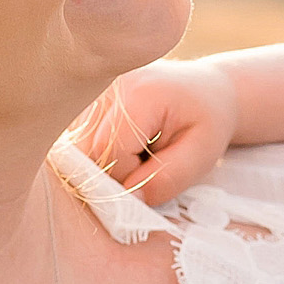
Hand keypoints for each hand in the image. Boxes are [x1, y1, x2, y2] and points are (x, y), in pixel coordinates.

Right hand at [70, 55, 237, 204]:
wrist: (204, 91)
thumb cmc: (206, 122)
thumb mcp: (202, 154)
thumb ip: (168, 178)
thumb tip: (130, 199)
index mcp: (139, 92)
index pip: (111, 152)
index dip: (129, 177)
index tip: (155, 174)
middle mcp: (107, 84)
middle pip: (87, 150)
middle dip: (114, 172)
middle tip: (147, 165)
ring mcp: (92, 89)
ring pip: (78, 147)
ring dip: (105, 162)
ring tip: (138, 152)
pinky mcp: (85, 99)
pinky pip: (78, 140)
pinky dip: (98, 153)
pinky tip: (124, 144)